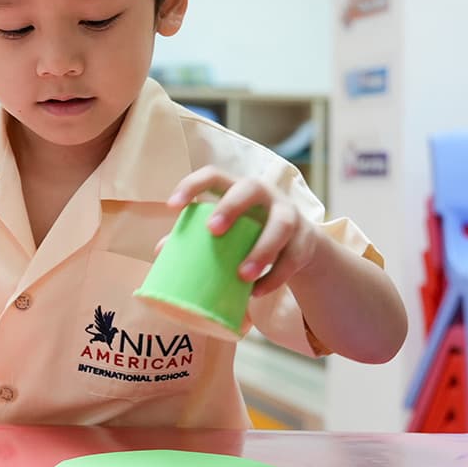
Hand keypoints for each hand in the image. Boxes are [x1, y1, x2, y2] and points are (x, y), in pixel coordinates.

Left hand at [166, 167, 324, 295]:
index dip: (192, 185)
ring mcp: (289, 214)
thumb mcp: (226, 230)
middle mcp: (265, 195)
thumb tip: (160, 252)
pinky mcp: (307, 239)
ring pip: (281, 226)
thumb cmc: (248, 233)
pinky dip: (275, 277)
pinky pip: (293, 257)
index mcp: (237, 188)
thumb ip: (195, 238)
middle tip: (213, 231)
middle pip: (251, 188)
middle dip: (232, 207)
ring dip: (262, 251)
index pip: (213, 175)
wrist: (298, 244)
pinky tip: (257, 292)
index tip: (172, 206)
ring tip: (242, 275)